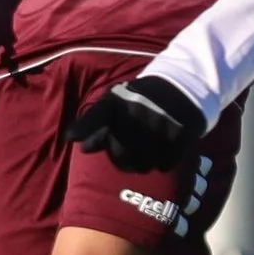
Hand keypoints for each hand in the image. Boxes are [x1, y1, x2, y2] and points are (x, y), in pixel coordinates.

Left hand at [67, 74, 206, 172]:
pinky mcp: (180, 135)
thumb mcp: (116, 105)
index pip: (98, 116)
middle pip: (121, 158)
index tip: (71, 137)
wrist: (182, 88)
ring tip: (149, 150)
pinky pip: (165, 165)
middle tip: (131, 153)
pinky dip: (164, 163)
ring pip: (144, 166)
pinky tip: (165, 149)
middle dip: (124, 161)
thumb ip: (96, 125)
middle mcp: (138, 111)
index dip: (84, 127)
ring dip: (145, 163)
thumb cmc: (141, 100)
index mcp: (119, 102)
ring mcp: (160, 124)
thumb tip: (80, 146)